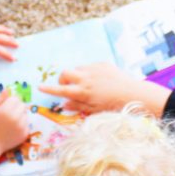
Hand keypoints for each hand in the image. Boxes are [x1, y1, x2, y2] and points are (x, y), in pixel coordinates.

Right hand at [0, 89, 28, 150]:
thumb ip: (0, 98)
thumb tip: (8, 88)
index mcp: (6, 110)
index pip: (16, 98)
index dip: (11, 101)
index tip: (6, 105)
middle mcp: (15, 118)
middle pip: (23, 105)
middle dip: (17, 107)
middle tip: (9, 113)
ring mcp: (21, 126)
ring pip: (26, 114)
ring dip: (20, 116)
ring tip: (11, 122)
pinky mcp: (25, 134)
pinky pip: (27, 124)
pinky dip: (22, 125)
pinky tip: (14, 128)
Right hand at [38, 62, 170, 115]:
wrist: (134, 94)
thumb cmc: (114, 107)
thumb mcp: (94, 110)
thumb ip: (78, 106)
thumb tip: (64, 104)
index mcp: (83, 92)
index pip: (60, 90)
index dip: (49, 90)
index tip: (40, 88)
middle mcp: (86, 79)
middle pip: (64, 74)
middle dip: (62, 80)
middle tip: (67, 87)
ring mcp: (94, 70)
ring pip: (77, 69)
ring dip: (76, 76)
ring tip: (85, 85)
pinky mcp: (103, 65)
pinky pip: (90, 66)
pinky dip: (88, 73)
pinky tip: (98, 81)